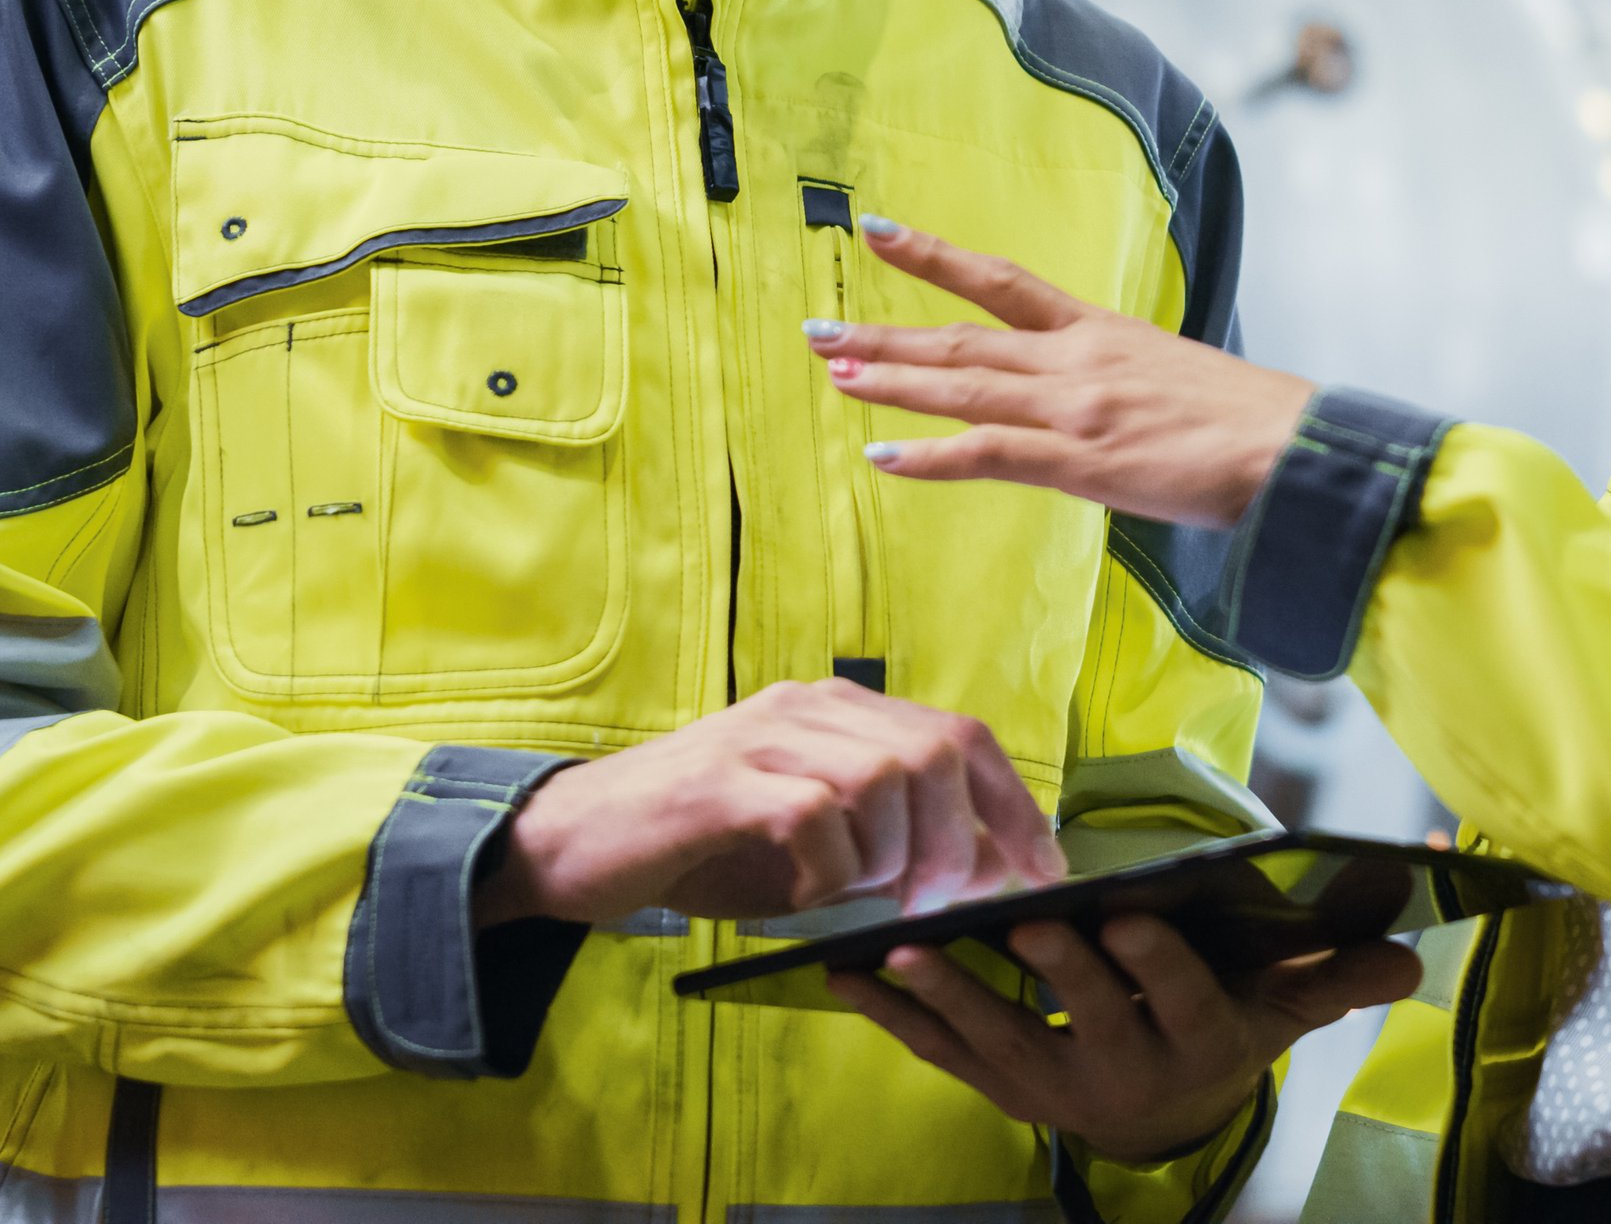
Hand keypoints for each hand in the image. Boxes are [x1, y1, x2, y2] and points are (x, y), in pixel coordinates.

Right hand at [474, 679, 1065, 926]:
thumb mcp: (810, 837)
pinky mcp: (720, 784)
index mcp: (837, 711)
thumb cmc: (699, 849)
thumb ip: (889, 838)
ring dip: (892, 856)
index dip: (1013, 806)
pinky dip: (828, 868)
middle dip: (961, 840)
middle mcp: (807, 707)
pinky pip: (813, 815)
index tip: (1042, 873)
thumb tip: (986, 872)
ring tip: (860, 894)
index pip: (961, 735)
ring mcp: (762, 738)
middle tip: (940, 903)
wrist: (567, 844)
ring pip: (884, 778)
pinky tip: (805, 893)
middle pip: (935, 752)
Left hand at [807, 215, 1313, 528]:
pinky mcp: (1082, 459)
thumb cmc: (1253, 423)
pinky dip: (931, 455)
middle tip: (818, 329)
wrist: (1296, 448)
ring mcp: (1076, 407)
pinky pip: (989, 453)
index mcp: (1103, 333)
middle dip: (886, 330)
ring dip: (891, 378)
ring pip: (963, 385)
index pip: (1004, 283)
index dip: (937, 257)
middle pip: (963, 337)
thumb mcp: (1176, 379)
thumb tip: (1098, 401)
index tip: (880, 234)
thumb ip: (1123, 383)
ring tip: (833, 369)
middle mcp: (1078, 360)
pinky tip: (882, 458)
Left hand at [832, 914, 1418, 1164]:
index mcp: (1199, 1042)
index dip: (1154, 965)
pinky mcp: (1001, 1087)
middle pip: (1087, 1022)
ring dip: (949, 999)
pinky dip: (894, 1020)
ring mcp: (1054, 1086)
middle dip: (1052, 973)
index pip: (1182, 1004)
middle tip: (1019, 922)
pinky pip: (942, 1056)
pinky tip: (845, 979)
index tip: (1127, 916)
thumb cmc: (1230, 1031)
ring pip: (998, 1043)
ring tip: (901, 956)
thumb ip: (1342, 974)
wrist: (1169, 1117)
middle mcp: (1125, 1072)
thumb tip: (1414, 946)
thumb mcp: (1290, 1008)